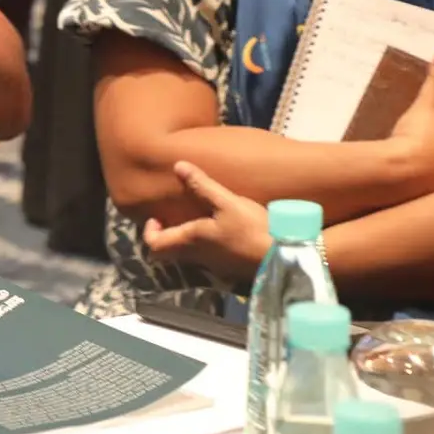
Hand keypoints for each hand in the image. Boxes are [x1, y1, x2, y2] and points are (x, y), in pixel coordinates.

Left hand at [142, 162, 271, 279]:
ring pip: (188, 255)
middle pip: (169, 252)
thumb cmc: (253, 229)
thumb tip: (178, 166)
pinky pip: (208, 257)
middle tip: (175, 216)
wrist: (284, 258)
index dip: (149, 232)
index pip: (154, 246)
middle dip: (167, 234)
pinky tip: (220, 229)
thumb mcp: (228, 202)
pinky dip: (205, 244)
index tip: (157, 217)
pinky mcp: (230, 268)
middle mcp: (197, 257)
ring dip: (187, 238)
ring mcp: (214, 266)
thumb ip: (202, 186)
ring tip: (198, 217)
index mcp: (191, 241)